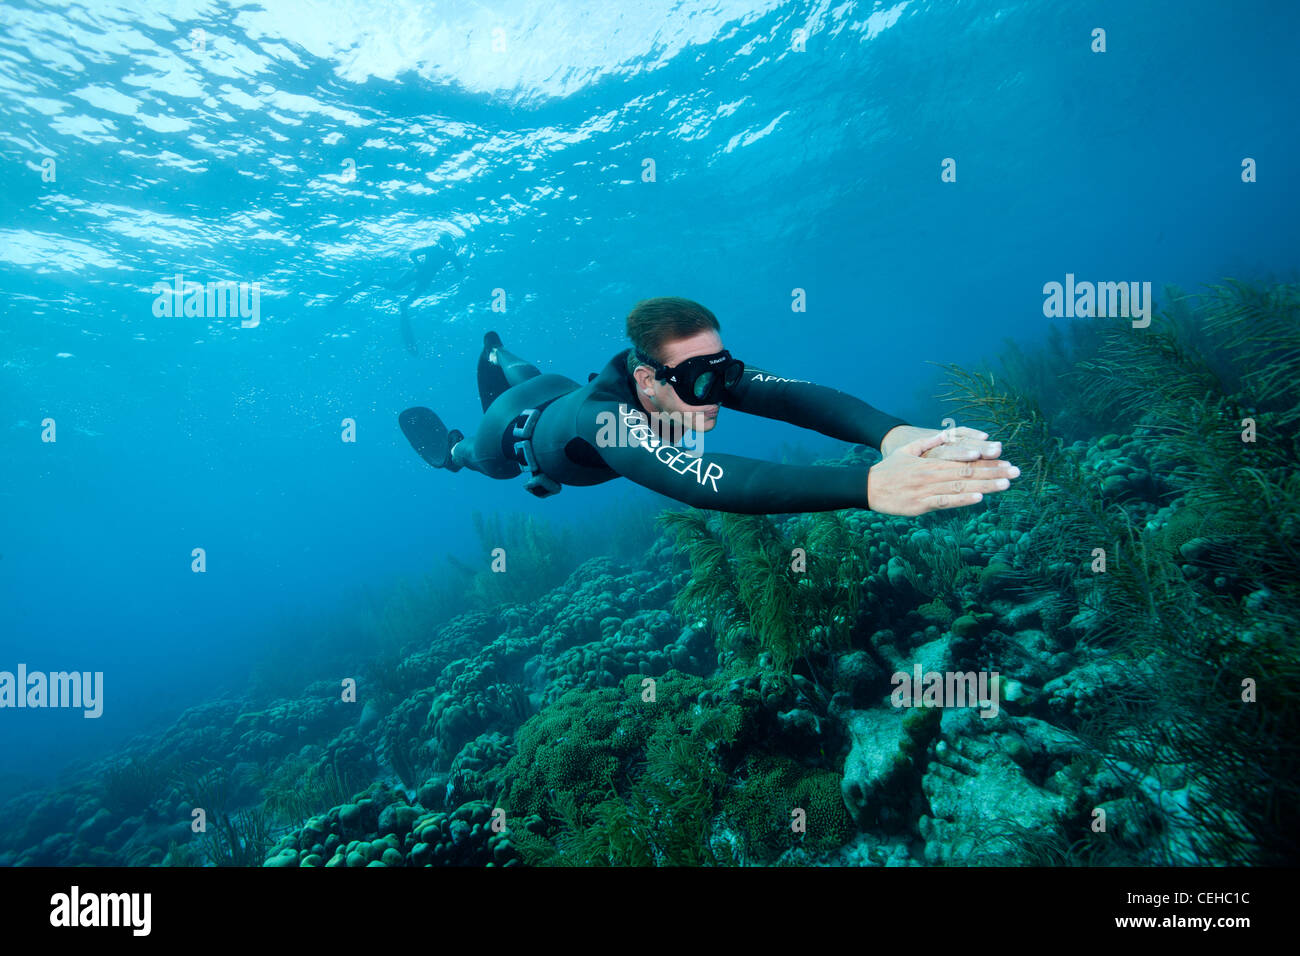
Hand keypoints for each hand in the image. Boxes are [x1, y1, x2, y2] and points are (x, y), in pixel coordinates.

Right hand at [867, 429, 1019, 516]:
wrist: (868, 487)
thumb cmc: (889, 468)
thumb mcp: (908, 449)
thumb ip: (930, 441)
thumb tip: (949, 434)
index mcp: (932, 461)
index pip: (965, 460)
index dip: (986, 461)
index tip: (1005, 460)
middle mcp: (933, 474)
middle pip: (968, 472)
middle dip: (994, 472)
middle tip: (1016, 471)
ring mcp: (927, 490)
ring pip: (961, 487)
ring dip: (985, 485)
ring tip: (1006, 483)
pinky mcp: (921, 505)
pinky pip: (945, 502)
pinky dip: (963, 500)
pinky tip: (980, 498)